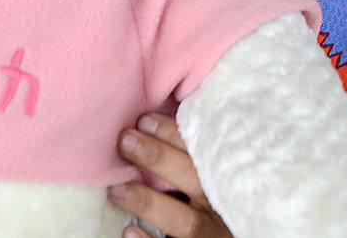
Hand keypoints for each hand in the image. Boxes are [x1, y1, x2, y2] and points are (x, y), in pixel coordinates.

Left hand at [108, 113, 231, 237]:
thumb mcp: (213, 167)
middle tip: (125, 140)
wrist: (225, 228)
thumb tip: (151, 119)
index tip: (144, 120)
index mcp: (230, 175)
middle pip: (194, 179)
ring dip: (149, 203)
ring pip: (186, 222)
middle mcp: (223, 205)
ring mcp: (213, 232)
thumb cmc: (216, 191)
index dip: (173, 134)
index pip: (204, 149)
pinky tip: (129, 230)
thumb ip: (196, 150)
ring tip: (116, 189)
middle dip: (159, 158)